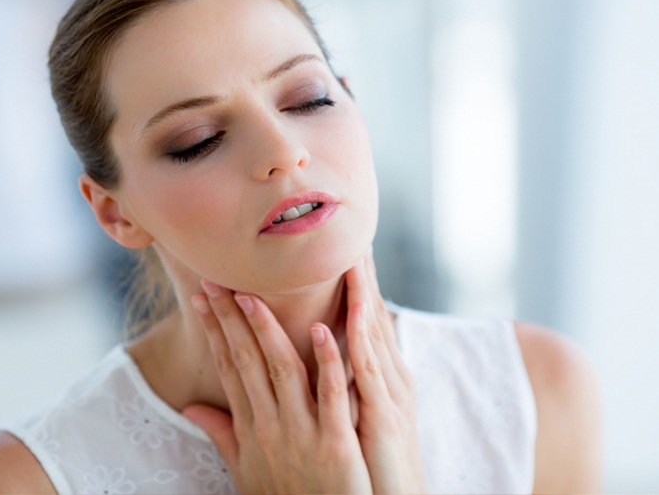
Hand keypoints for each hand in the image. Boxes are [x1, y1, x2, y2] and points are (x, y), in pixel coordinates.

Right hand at [183, 280, 372, 493]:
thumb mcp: (245, 469)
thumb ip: (222, 433)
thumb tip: (189, 409)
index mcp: (252, 428)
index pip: (228, 368)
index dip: (215, 330)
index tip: (203, 297)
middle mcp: (270, 426)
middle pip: (246, 360)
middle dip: (229, 319)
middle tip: (216, 280)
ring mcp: (302, 433)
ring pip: (281, 369)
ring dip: (266, 329)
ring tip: (253, 294)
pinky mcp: (336, 444)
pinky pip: (330, 396)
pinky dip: (325, 362)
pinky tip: (320, 330)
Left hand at [345, 254, 424, 492]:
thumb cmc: (367, 466)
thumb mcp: (346, 417)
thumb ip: (328, 387)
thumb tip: (311, 362)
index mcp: (374, 376)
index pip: (358, 319)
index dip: (348, 283)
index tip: (335, 249)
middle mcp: (386, 378)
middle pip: (370, 316)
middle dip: (358, 275)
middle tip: (347, 233)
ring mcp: (388, 396)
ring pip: (370, 335)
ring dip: (357, 295)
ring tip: (347, 257)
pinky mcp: (386, 419)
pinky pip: (368, 375)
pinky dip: (356, 344)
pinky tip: (345, 316)